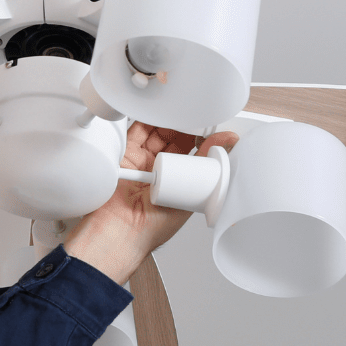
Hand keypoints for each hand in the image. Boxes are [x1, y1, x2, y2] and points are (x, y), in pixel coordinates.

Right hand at [64, 122, 239, 284]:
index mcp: (176, 181)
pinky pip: (136, 131)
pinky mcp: (125, 154)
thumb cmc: (152, 228)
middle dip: (185, 126)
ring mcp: (141, 161)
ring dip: (168, 121)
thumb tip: (224, 147)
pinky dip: (147, 119)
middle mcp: (158, 170)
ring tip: (181, 112)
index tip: (213, 128)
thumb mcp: (187, 198)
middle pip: (173, 139)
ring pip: (156, 132)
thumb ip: (203, 170)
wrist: (122, 232)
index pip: (190, 153)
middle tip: (197, 116)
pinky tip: (158, 113)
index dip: (200, 139)